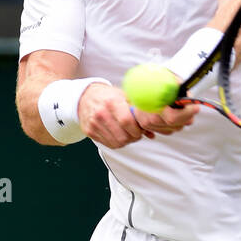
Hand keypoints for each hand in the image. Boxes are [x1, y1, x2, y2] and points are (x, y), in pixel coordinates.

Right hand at [78, 83, 195, 147]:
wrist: (84, 97)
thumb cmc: (110, 96)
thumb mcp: (124, 96)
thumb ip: (139, 109)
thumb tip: (156, 127)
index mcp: (112, 102)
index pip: (127, 121)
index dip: (138, 129)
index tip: (141, 128)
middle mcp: (101, 114)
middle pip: (124, 136)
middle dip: (134, 136)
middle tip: (137, 131)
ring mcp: (94, 124)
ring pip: (118, 142)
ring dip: (127, 140)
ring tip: (128, 132)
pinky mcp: (90, 132)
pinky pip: (110, 144)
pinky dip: (117, 142)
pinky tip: (119, 133)